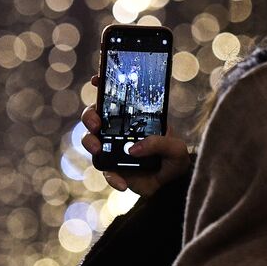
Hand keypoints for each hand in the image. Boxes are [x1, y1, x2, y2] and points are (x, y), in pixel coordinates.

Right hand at [79, 75, 190, 196]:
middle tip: (96, 123)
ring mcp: (113, 149)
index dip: (104, 86)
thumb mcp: (176, 147)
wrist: (173, 186)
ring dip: (90, 142)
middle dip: (89, 116)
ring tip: (98, 149)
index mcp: (135, 117)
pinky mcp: (113, 169)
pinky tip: (122, 183)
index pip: (116, 98)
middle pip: (94, 116)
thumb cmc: (175, 160)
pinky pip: (105, 172)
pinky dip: (111, 177)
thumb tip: (134, 149)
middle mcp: (119, 130)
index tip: (97, 79)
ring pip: (91, 140)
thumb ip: (160, 143)